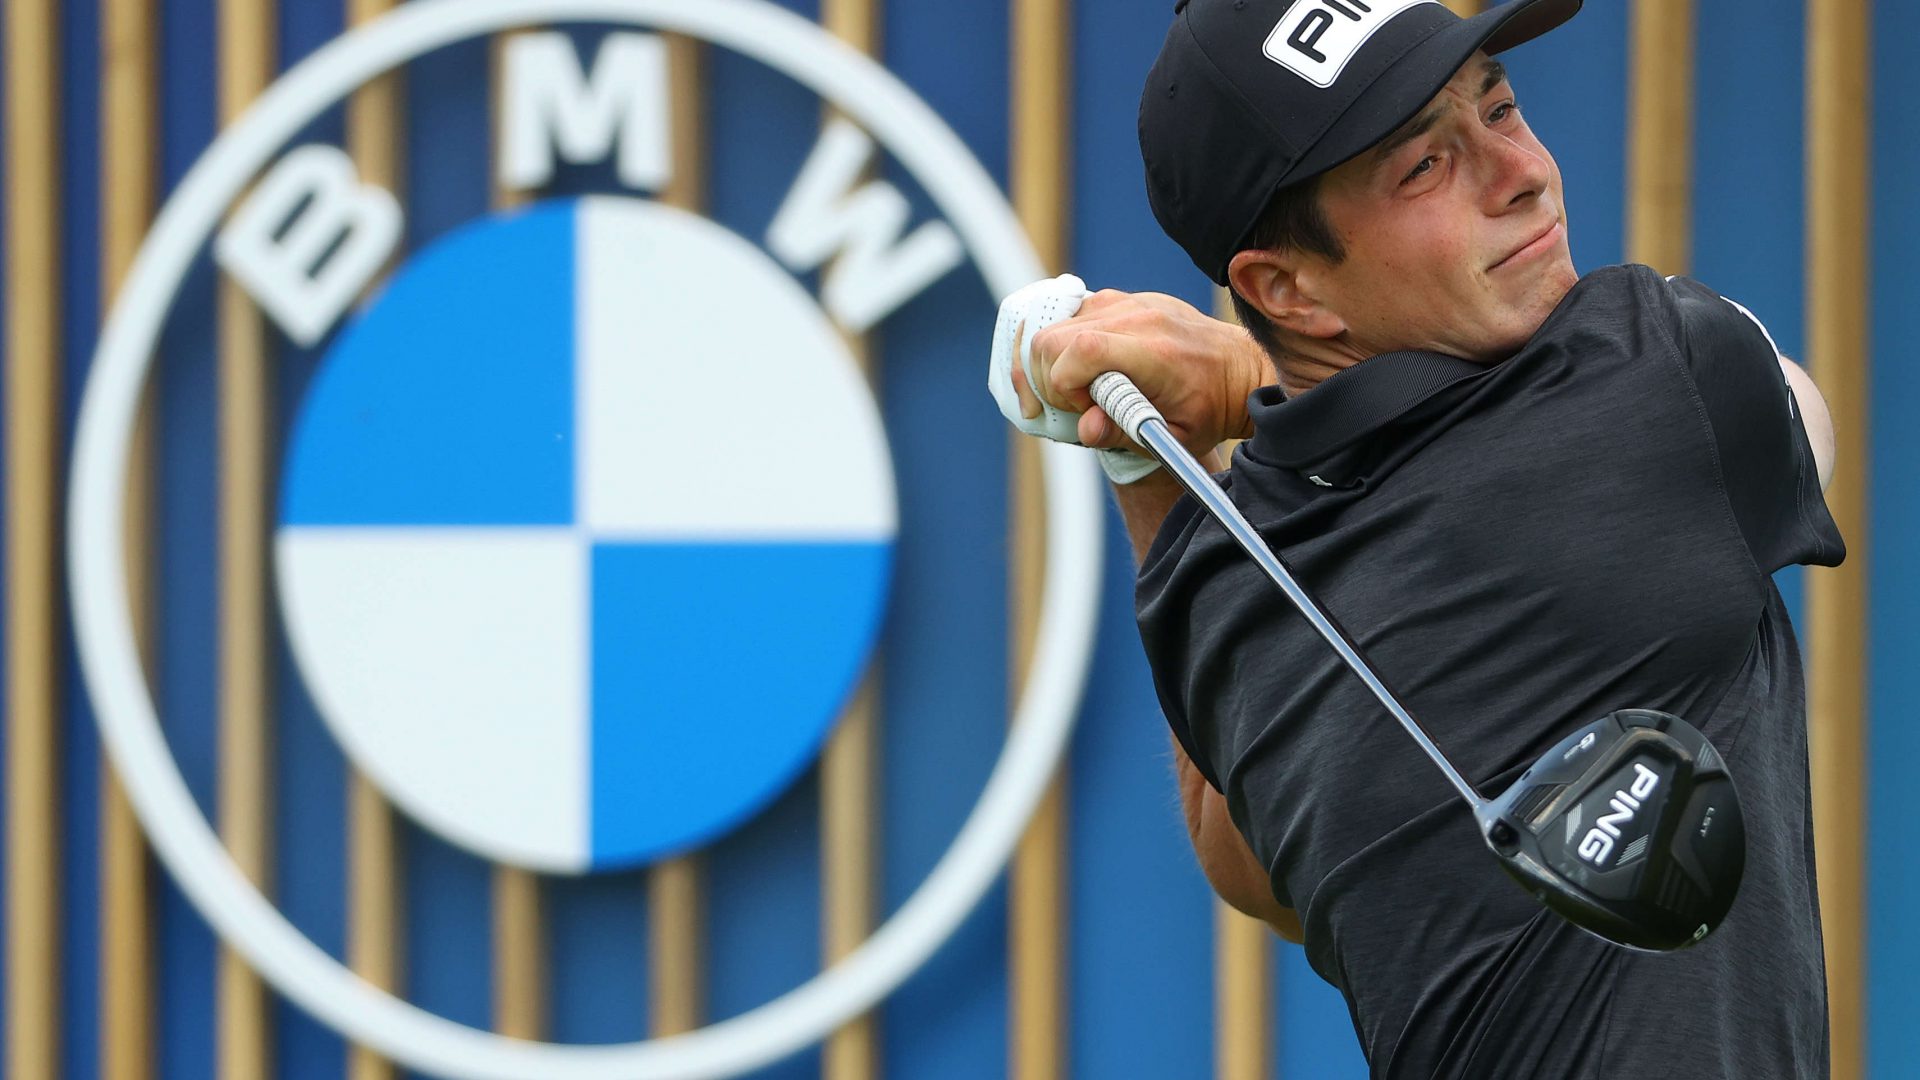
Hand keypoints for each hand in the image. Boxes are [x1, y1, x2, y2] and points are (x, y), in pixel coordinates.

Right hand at [1011, 289, 1271, 459]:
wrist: (1240, 370)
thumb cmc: (1208, 408)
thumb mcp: (1173, 436)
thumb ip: (1123, 433)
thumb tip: (1085, 428)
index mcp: (1154, 352)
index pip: (1078, 352)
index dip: (1064, 387)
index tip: (1087, 410)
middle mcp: (1138, 317)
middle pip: (1052, 338)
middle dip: (1047, 378)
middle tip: (1075, 405)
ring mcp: (1129, 302)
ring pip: (1055, 324)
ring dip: (1052, 361)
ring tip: (1077, 390)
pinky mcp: (1124, 299)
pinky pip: (1073, 314)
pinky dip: (1065, 342)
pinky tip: (1082, 367)